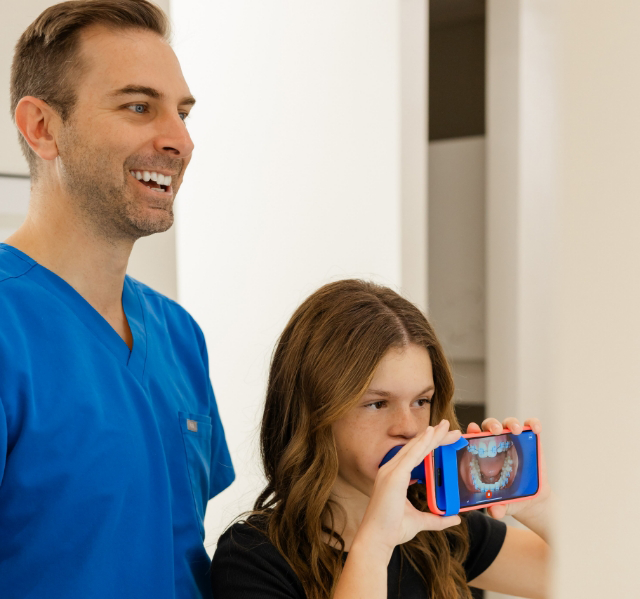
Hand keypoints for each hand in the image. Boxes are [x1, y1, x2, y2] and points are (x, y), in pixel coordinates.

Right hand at [355, 420, 461, 555]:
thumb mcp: (420, 521)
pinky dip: (422, 443)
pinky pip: (411, 456)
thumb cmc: (392, 529)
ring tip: (446, 426)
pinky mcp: (394, 476)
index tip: (444, 437)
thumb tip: (455, 518)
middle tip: (450, 427)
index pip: (415, 455)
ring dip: (432, 435)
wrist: (377, 539)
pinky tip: (431, 434)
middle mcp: (390, 469)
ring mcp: (391, 471)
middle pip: (416, 447)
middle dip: (434, 436)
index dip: (429, 443)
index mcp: (394, 476)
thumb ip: (437, 519)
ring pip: (415, 448)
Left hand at [466, 417, 551, 521]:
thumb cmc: (508, 498)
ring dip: (511, 423)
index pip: (473, 439)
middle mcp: (496, 444)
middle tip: (495, 430)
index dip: (471, 432)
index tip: (471, 430)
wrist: (531, 500)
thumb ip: (496, 507)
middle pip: (490, 427)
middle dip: (491, 425)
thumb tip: (495, 511)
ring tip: (515, 429)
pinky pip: (530, 427)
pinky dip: (532, 424)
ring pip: (508, 424)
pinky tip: (535, 427)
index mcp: (482, 455)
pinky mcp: (530, 441)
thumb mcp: (502, 504)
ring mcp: (513, 441)